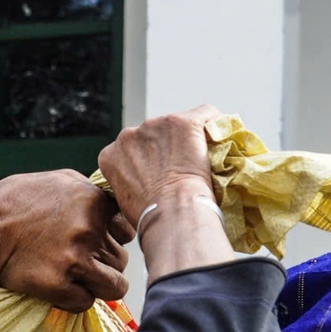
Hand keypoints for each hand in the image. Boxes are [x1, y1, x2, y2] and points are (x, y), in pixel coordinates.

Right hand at [0, 170, 130, 311]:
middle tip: (79, 264)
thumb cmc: (13, 203)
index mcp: (93, 202)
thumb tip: (112, 207)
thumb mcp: (56, 181)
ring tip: (75, 280)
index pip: (127, 230)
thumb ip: (88, 192)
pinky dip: (73, 300)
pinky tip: (57, 288)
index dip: (113, 240)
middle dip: (103, 265)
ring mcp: (75, 259)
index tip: (97, 243)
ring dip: (96, 286)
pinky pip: (85, 303)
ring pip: (113, 286)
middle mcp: (89, 230)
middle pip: (120, 260)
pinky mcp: (58, 285)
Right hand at [97, 105, 222, 228]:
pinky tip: (219, 140)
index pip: (131, 149)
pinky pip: (204, 114)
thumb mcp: (127, 202)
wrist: (173, 213)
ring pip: (177, 125)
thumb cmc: (153, 217)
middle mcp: (128, 135)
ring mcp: (156, 125)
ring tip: (199, 162)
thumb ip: (131, 184)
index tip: (159, 173)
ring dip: (186, 140)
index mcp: (111, 155)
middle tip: (181, 170)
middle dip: (165, 148)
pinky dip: (213, 124)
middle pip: (152, 134)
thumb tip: (147, 188)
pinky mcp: (183, 122)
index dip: (148, 160)